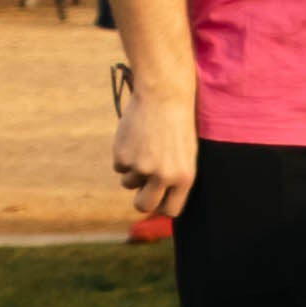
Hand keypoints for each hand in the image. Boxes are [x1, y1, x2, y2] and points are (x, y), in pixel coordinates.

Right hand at [110, 64, 197, 225]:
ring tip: (144, 146)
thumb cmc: (178, 124)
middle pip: (144, 206)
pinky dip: (123, 155)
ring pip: (128, 183)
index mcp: (185, 177)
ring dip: (132, 170)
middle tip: (141, 186)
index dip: (161, 206)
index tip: (158, 200)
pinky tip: (135, 138)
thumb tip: (160, 202)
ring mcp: (142, 168)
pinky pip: (119, 167)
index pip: (170, 210)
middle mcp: (164, 176)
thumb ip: (175, 177)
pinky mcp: (123, 157)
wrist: (163, 96)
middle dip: (140, 200)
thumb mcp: (186, 154)